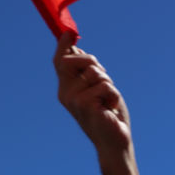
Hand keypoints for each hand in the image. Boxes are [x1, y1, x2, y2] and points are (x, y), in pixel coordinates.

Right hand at [54, 32, 131, 160]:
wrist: (113, 142)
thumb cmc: (107, 115)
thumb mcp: (97, 89)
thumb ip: (86, 72)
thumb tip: (76, 49)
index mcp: (66, 88)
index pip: (60, 62)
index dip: (63, 46)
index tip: (69, 32)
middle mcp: (65, 93)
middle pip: (74, 60)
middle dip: (92, 62)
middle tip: (105, 78)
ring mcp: (73, 99)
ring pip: (95, 73)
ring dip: (108, 84)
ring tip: (108, 101)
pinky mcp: (85, 104)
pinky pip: (105, 86)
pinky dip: (113, 96)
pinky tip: (110, 110)